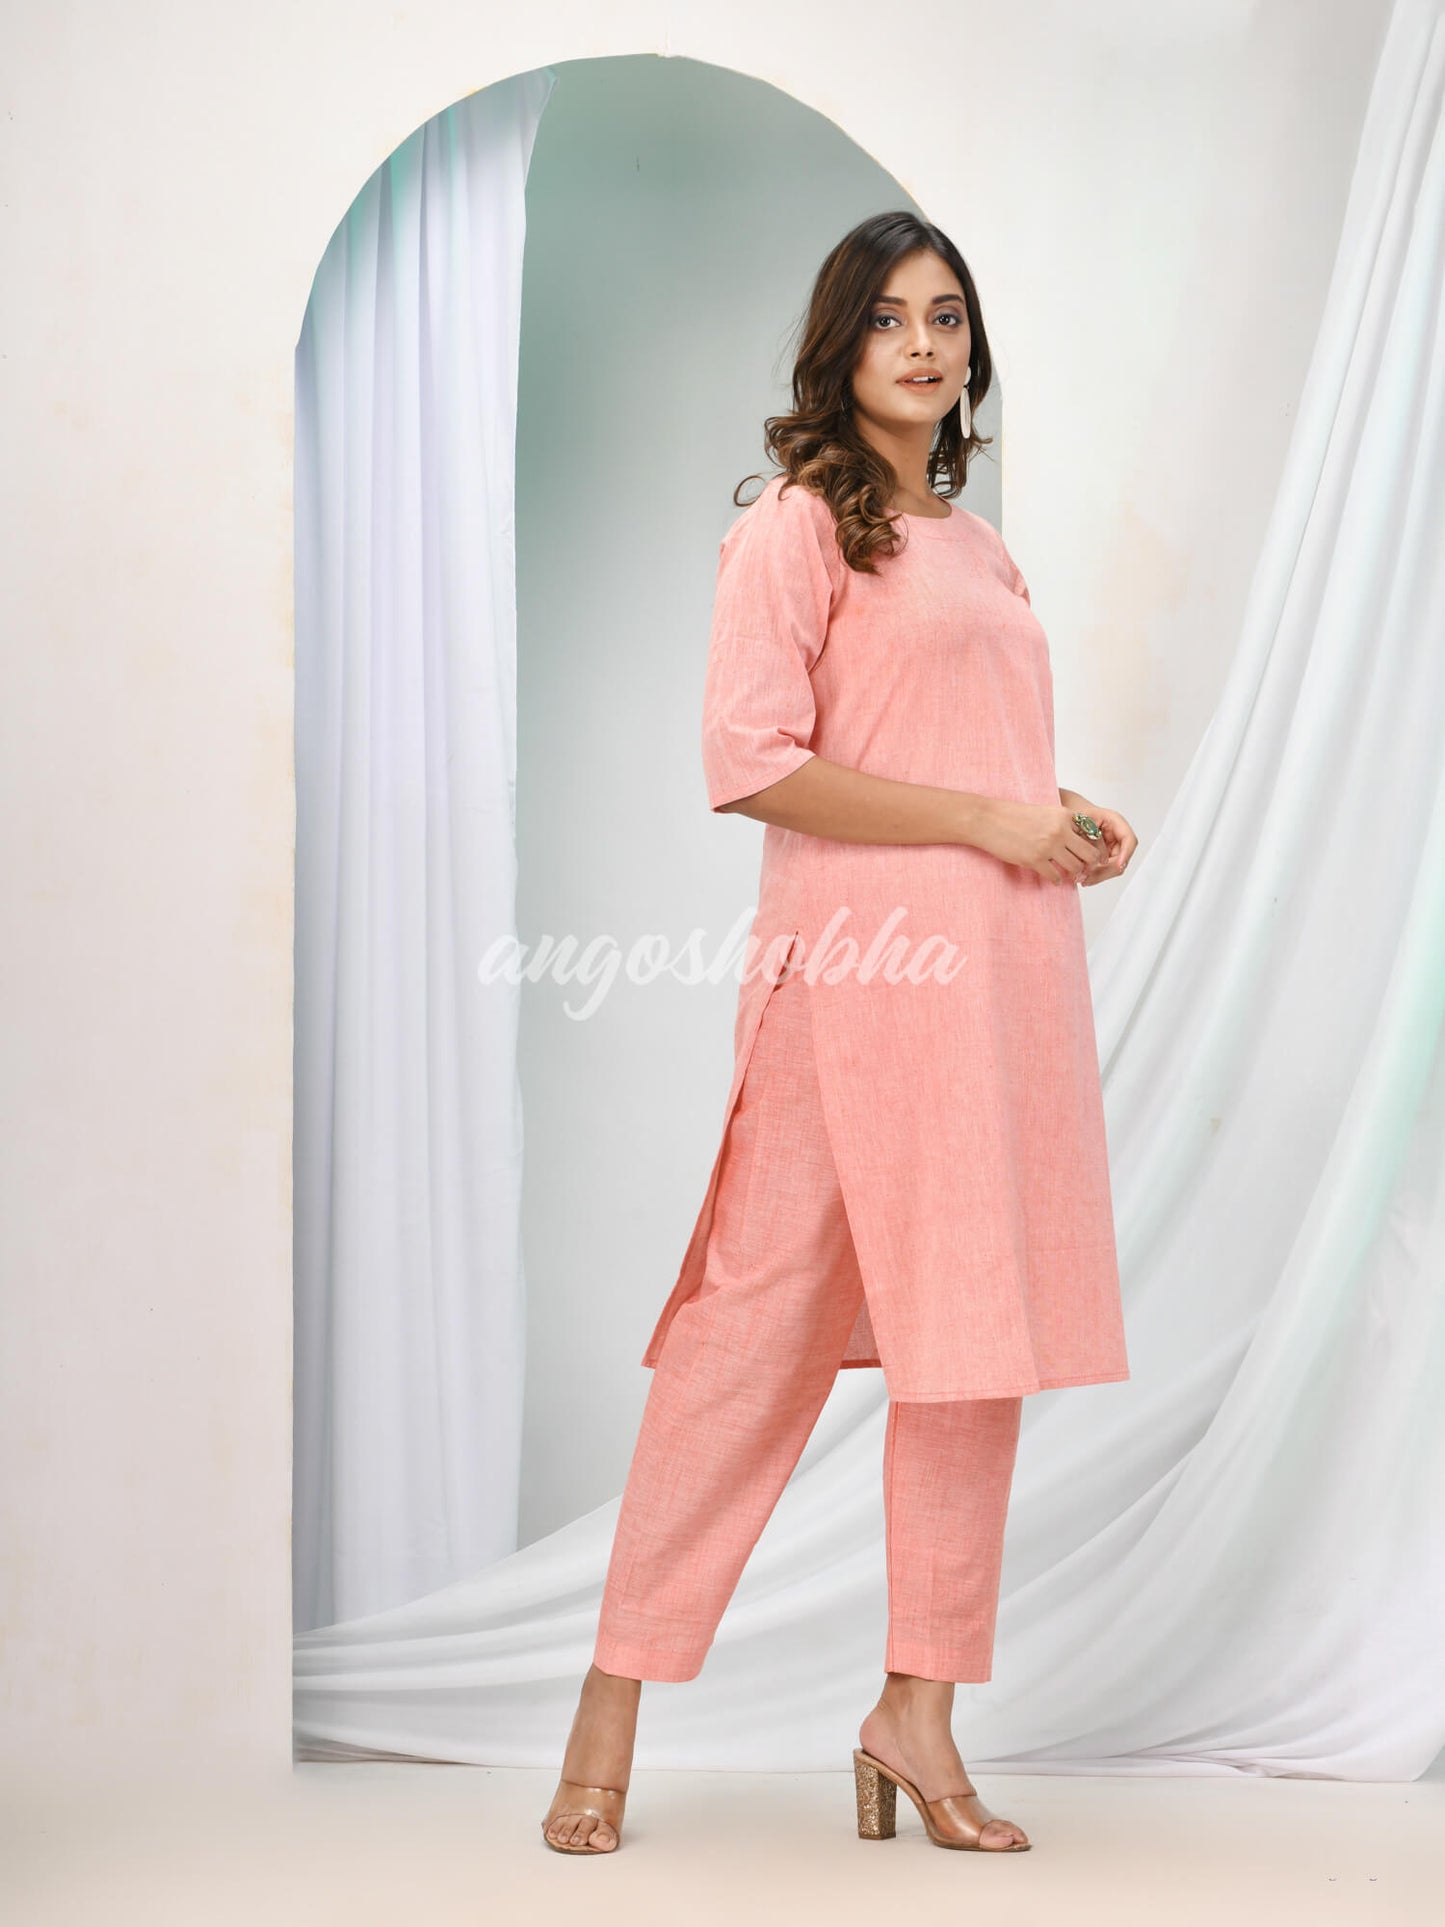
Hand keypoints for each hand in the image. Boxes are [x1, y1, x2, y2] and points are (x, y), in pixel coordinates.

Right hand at [972, 798, 1111, 883]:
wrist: (989, 820)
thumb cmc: (1013, 815)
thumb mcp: (1044, 812)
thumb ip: (1062, 823)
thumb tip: (1077, 839)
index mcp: (1064, 816)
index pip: (1091, 834)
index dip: (1092, 845)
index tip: (1087, 853)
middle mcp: (1060, 830)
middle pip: (1089, 853)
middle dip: (1088, 863)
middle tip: (1083, 868)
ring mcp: (1048, 846)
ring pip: (1075, 867)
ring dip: (1073, 873)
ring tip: (1068, 874)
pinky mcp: (1035, 860)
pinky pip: (1055, 876)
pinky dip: (1056, 880)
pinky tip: (1053, 878)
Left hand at [1068, 802, 1136, 885]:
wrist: (1066, 812)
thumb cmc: (1073, 812)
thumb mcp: (1079, 823)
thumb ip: (1090, 841)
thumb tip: (1097, 861)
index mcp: (1115, 822)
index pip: (1129, 840)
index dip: (1126, 854)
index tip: (1118, 865)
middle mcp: (1116, 836)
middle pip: (1122, 859)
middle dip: (1106, 870)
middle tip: (1088, 877)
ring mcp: (1112, 847)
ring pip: (1113, 868)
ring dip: (1099, 876)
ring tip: (1081, 879)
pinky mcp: (1104, 856)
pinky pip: (1104, 870)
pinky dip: (1095, 876)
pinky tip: (1082, 878)